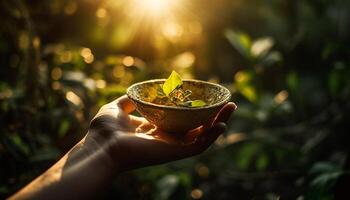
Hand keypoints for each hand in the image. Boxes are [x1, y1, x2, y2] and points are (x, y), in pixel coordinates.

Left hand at [88, 95, 236, 171]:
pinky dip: (211, 137)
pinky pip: (198, 146)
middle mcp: (166, 138)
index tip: (205, 98)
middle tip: (227, 102)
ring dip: (218, 123)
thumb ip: (129, 101)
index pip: (181, 120)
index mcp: (155, 129)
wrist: (100, 146)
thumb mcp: (117, 108)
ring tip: (231, 108)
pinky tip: (221, 124)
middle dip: (213, 115)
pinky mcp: (173, 153)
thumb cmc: (104, 130)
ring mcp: (171, 146)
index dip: (194, 110)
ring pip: (202, 136)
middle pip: (196, 127)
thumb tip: (136, 92)